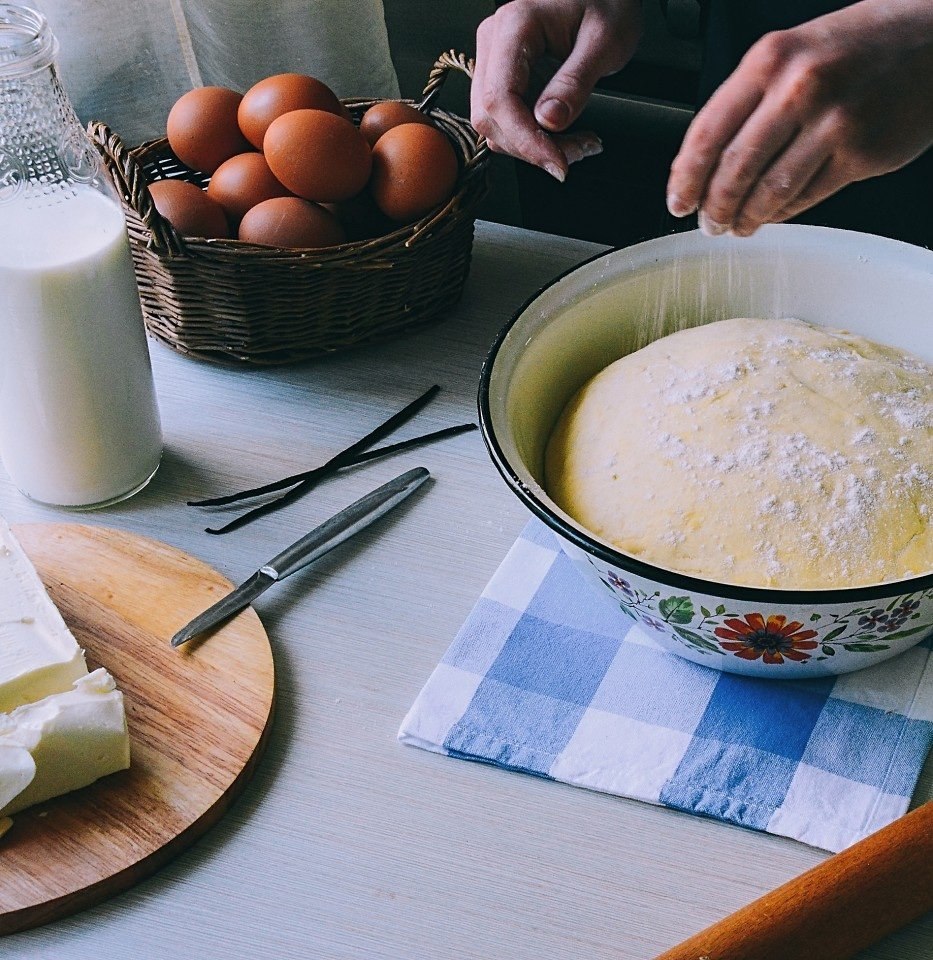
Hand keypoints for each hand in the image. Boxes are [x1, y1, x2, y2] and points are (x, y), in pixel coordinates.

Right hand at [471, 0, 642, 180]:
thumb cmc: (607, 2)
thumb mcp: (605, 41)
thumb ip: (576, 82)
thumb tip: (548, 121)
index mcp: (514, 25)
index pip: (500, 98)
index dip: (526, 140)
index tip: (557, 163)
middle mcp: (494, 41)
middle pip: (490, 117)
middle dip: (531, 147)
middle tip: (577, 153)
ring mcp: (495, 60)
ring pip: (496, 125)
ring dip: (533, 146)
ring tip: (578, 142)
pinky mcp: (504, 77)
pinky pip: (508, 120)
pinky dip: (534, 137)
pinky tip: (564, 134)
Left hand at [666, 0, 932, 235]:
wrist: (931, 38)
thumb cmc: (854, 48)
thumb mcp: (790, 54)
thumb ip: (747, 103)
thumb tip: (704, 163)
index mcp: (770, 60)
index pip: (707, 132)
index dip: (685, 177)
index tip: (677, 201)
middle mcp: (799, 89)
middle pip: (734, 170)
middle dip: (714, 207)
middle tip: (708, 223)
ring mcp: (834, 122)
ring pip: (769, 192)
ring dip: (745, 219)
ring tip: (738, 226)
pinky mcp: (862, 153)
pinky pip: (806, 198)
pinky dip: (781, 214)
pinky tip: (773, 215)